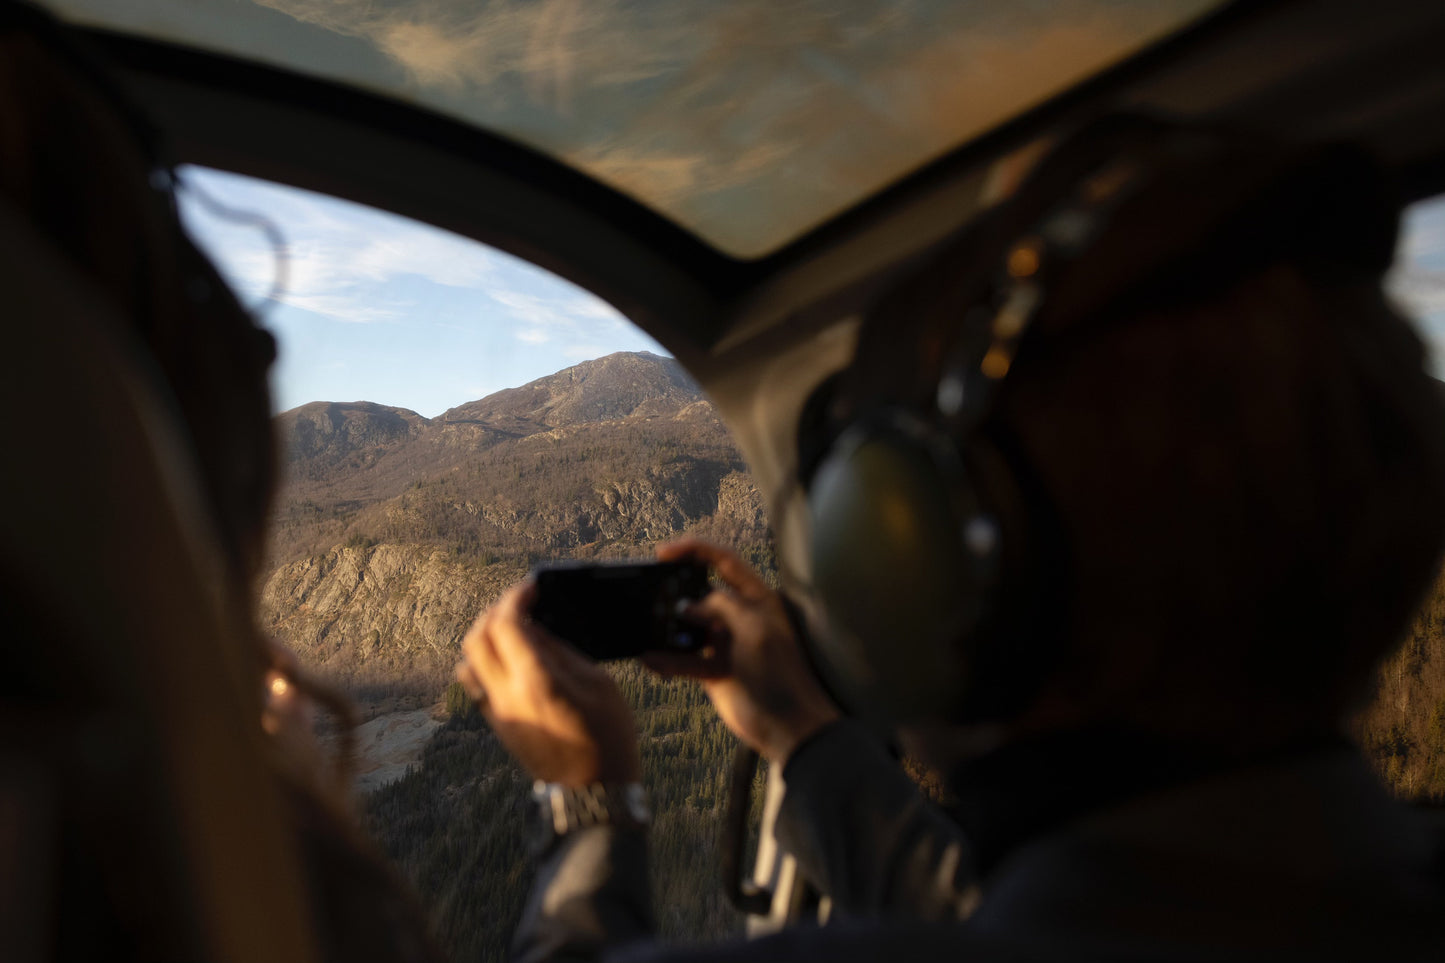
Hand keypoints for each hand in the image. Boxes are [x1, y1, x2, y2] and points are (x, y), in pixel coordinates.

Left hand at [456, 582, 641, 785]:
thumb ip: (562, 651)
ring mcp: (498, 713)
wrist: (593, 793)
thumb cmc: (607, 737)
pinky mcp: (498, 725)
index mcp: (535, 681)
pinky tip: (512, 658)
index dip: (516, 598)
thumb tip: (537, 628)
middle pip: (477, 637)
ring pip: (469, 661)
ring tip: (514, 629)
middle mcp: (507, 695)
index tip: (532, 588)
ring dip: (486, 637)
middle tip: (521, 604)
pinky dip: (486, 660)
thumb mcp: (599, 684)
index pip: (506, 623)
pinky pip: (476, 683)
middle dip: (496, 612)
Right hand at [645, 540, 839, 764]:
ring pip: (689, 626)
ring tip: (647, 628)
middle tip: (651, 593)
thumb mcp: (755, 630)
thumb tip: (690, 603)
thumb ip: (723, 607)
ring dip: (668, 628)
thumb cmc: (781, 675)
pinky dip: (667, 660)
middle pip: (702, 592)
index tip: (664, 552)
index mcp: (757, 599)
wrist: (788, 727)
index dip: (695, 551)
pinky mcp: (714, 670)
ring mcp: (726, 643)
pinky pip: (684, 659)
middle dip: (676, 591)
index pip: (724, 561)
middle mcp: (740, 617)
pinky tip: (651, 660)